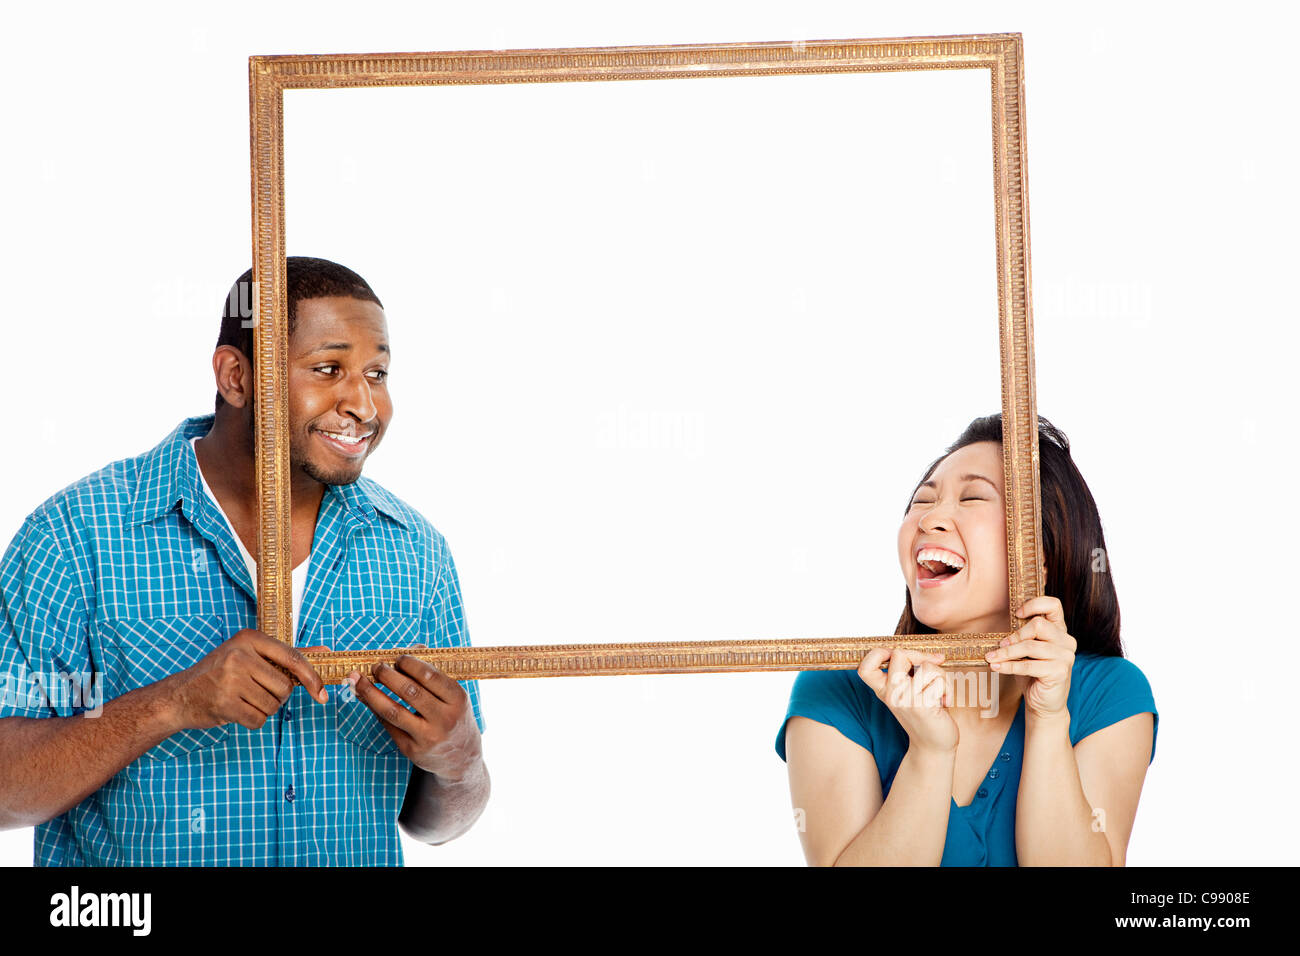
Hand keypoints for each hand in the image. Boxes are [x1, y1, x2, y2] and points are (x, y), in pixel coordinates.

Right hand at [165, 628, 327, 730]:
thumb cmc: (221, 674)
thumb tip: (324, 652)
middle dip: (277, 697)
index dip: (312, 678)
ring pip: (273, 705)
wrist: (180, 695)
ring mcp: (230, 679)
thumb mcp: (251, 655)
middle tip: (255, 692)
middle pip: (284, 687)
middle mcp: (239, 655)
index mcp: (249, 638)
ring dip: (263, 709)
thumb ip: (288, 655)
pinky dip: (252, 720)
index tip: (322, 694)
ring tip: (243, 700)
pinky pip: (258, 720)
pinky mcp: (224, 703)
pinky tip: (236, 711)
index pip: (293, 658)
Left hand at [350, 654, 481, 781]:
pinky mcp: (412, 750)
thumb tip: (410, 649)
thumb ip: (433, 672)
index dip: (409, 663)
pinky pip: (389, 726)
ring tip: (359, 680)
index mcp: (458, 699)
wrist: (461, 758)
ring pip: (393, 711)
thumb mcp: (453, 695)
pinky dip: (374, 709)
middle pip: (409, 691)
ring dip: (371, 693)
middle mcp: (444, 719)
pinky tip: (365, 698)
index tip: (397, 658)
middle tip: (376, 666)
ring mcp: (427, 737)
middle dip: (387, 675)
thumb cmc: (454, 716)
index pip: (429, 675)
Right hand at [857, 647, 957, 754]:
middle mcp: (890, 694)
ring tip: (941, 691)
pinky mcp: (921, 705)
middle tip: (934, 665)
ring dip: (941, 675)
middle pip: (899, 654)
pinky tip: (945, 702)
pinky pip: (939, 681)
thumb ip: (912, 672)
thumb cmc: (926, 714)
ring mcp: (904, 700)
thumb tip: (935, 656)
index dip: (879, 653)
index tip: (897, 656)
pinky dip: (947, 688)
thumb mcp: (910, 691)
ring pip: (926, 667)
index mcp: (883, 689)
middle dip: (921, 656)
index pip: (864, 668)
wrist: (934, 745)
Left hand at [985, 596, 1075, 720]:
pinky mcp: (1059, 672)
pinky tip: (996, 667)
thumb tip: (999, 632)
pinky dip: (1008, 666)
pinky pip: (1028, 665)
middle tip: (999, 645)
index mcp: (1060, 631)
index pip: (1054, 605)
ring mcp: (1066, 656)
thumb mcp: (1027, 652)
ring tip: (991, 658)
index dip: (1034, 604)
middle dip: (1014, 635)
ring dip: (1006, 653)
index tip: (1017, 613)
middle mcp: (1066, 641)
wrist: (1044, 703)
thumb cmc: (1033, 674)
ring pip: (1030, 646)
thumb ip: (1022, 637)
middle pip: (1038, 625)